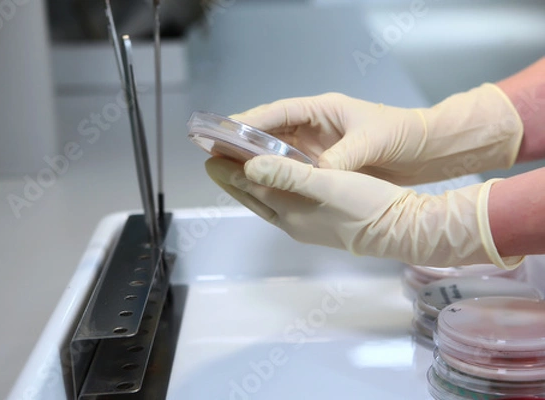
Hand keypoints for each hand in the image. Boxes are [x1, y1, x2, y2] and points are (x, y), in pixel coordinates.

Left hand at [205, 155, 523, 269]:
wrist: (402, 231)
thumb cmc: (366, 205)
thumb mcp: (328, 184)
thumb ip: (287, 175)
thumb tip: (249, 166)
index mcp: (291, 211)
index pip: (251, 187)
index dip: (229, 172)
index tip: (210, 156)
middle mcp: (292, 222)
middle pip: (254, 199)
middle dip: (233, 181)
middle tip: (214, 164)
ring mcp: (305, 226)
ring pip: (267, 203)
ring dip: (250, 187)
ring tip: (237, 172)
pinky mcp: (319, 225)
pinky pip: (282, 206)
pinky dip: (270, 192)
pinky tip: (274, 185)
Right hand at [230, 84, 522, 184]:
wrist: (426, 150)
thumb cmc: (401, 134)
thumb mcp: (369, 142)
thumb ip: (340, 159)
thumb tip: (313, 176)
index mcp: (322, 109)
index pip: (278, 113)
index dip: (250, 122)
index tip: (225, 132)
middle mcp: (315, 125)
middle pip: (272, 131)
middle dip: (245, 142)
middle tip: (215, 153)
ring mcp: (318, 144)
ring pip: (278, 150)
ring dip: (257, 159)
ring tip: (229, 170)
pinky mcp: (324, 162)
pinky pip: (292, 166)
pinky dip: (276, 173)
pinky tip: (260, 183)